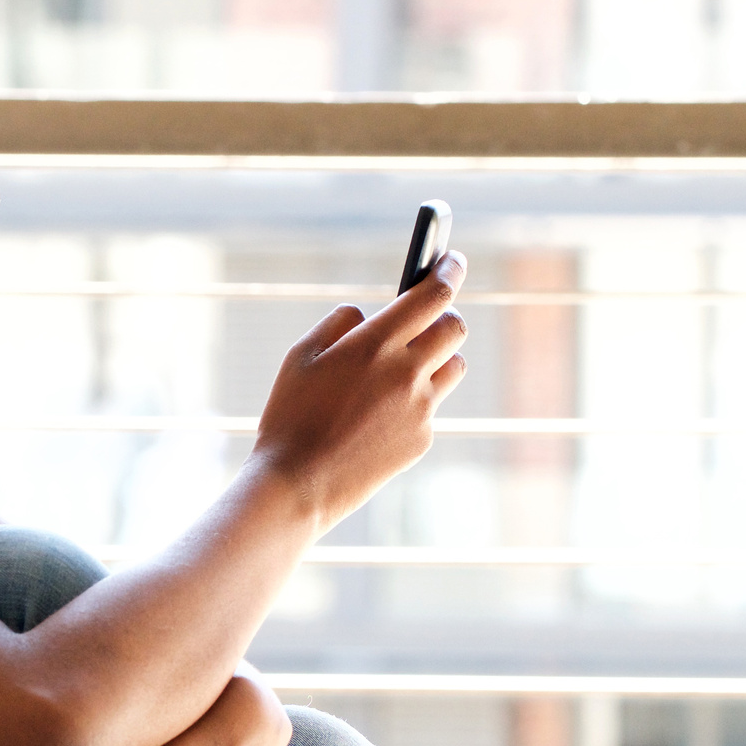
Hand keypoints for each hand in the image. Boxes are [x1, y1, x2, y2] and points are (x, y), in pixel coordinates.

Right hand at [251, 252, 468, 530]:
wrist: (298, 484)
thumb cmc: (291, 415)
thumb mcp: (301, 355)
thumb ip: (340, 324)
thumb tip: (369, 316)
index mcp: (376, 344)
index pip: (432, 295)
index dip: (448, 271)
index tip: (453, 260)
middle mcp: (408, 373)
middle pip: (455, 328)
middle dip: (443, 316)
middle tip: (425, 317)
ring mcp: (420, 409)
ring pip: (453, 367)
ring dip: (436, 358)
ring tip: (402, 368)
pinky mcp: (422, 439)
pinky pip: (430, 407)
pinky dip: (413, 402)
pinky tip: (378, 417)